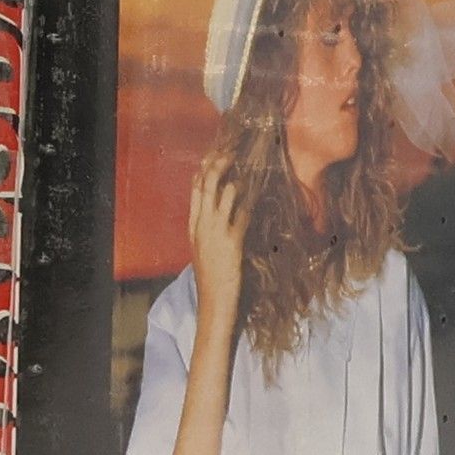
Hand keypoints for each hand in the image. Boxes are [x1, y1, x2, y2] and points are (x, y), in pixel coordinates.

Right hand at [188, 156, 247, 329]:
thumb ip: (208, 228)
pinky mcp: (232, 242)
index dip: (205, 168)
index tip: (217, 154)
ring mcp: (216, 232)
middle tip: (233, 152)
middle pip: (208, 184)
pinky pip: (243, 214)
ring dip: (239, 178)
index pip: (195, 188)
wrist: (214, 301)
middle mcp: (202, 225)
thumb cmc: (212, 276)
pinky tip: (261, 195)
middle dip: (219, 164)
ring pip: (225, 193)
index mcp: (193, 225)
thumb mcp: (203, 249)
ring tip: (251, 169)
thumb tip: (221, 209)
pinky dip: (252, 202)